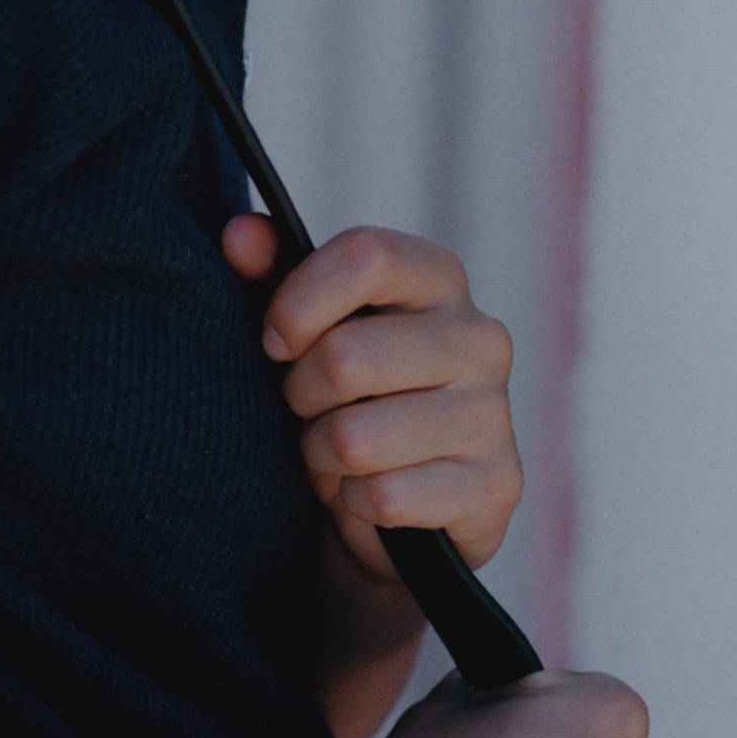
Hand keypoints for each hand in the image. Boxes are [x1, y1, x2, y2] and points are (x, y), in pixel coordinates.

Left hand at [222, 215, 522, 579]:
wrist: (391, 502)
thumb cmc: (343, 394)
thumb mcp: (305, 329)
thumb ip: (271, 274)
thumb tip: (240, 235)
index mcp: (437, 279)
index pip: (367, 256)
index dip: (299, 302)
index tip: (274, 341)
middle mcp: (480, 337)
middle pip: (346, 358)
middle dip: (300, 396)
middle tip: (308, 410)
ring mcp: (494, 413)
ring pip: (355, 439)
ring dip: (321, 456)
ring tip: (335, 453)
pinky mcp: (496, 485)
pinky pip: (384, 497)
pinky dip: (354, 502)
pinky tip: (367, 493)